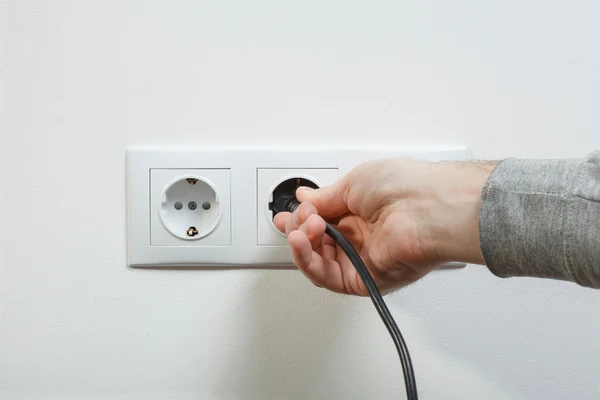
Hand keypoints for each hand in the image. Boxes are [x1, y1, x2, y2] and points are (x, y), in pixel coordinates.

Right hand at [273, 158, 494, 295]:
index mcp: (359, 212)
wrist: (428, 207)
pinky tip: (302, 242)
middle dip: (298, 229)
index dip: (300, 218)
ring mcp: (361, 258)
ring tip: (302, 228)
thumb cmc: (405, 187)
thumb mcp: (353, 182)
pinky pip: (326, 277)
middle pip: (314, 243)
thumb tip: (305, 197)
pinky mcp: (363, 278)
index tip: (285, 213)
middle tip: (297, 217)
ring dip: (301, 244)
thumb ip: (325, 196)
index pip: (320, 221)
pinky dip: (308, 261)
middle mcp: (360, 237)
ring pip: (317, 262)